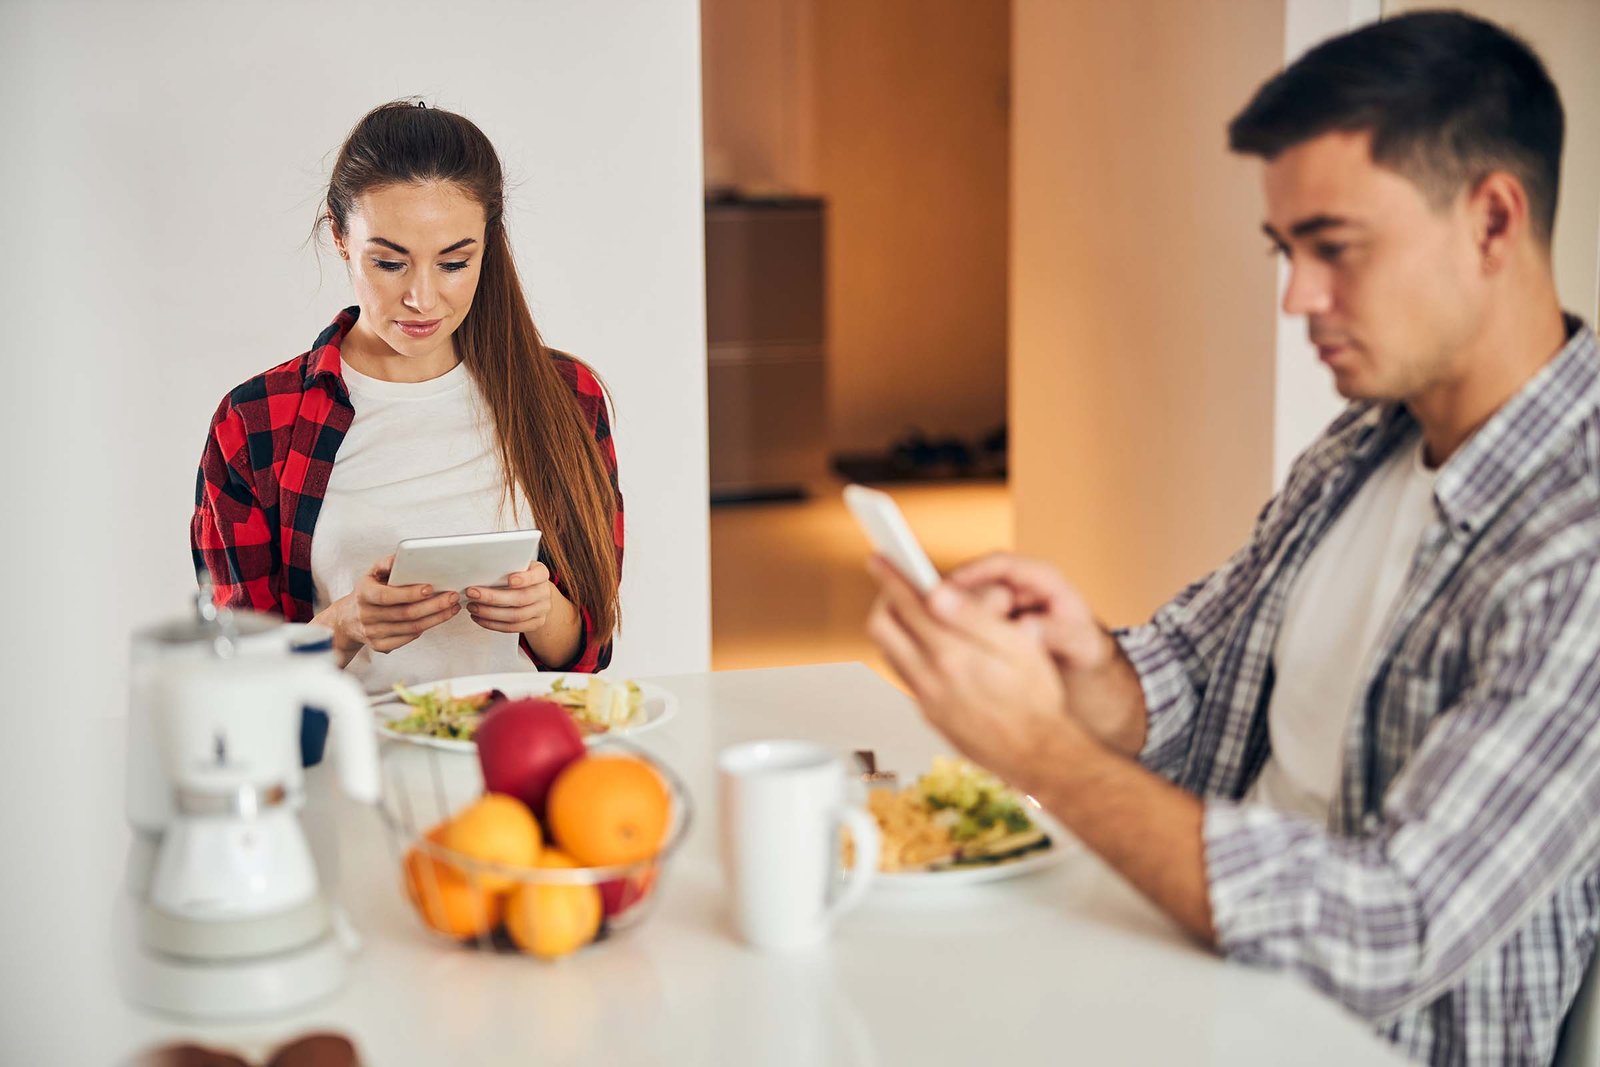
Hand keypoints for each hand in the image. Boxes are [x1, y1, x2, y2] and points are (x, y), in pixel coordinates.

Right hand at [320, 554, 462, 661]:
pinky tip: (439, 618)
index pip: (387, 596)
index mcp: (363, 594)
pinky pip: (408, 638)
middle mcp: (366, 615)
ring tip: (452, 607)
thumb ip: (386, 563)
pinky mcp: (380, 646)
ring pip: (411, 628)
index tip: (430, 588)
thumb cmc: (368, 591)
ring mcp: (373, 633)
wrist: (348, 620)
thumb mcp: (371, 573)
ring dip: (436, 618)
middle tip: (452, 597)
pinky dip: (426, 628)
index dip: (409, 593)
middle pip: (405, 614)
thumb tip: (402, 556)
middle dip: (433, 605)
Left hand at [463, 562, 562, 635]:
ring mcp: (541, 610)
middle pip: (521, 598)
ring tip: (473, 607)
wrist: (535, 595)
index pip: (538, 575)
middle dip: (493, 597)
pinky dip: (493, 624)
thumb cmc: (520, 577)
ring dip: (490, 613)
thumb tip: (478, 570)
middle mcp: (544, 592)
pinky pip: (513, 628)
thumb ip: (506, 567)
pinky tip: (480, 618)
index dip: (525, 579)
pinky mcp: (535, 624)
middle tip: (473, 593)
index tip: (510, 579)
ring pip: (515, 616)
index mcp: (541, 574)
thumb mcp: (517, 567)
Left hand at [866, 555, 1088, 791]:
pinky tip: (928, 646)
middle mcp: (931, 680)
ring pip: (889, 652)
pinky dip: (907, 652)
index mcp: (952, 656)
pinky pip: (905, 675)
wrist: (1038, 755)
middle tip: (895, 584)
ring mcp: (926, 700)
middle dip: (884, 600)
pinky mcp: (929, 715)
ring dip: (894, 626)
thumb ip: (974, 617)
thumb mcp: (1018, 647)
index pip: (908, 605)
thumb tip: (937, 592)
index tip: (881, 558)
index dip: (891, 576)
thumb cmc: (1036, 700)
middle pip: (882, 628)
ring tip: (912, 610)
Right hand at [943, 552, 1116, 670]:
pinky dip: (957, 628)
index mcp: (1042, 579)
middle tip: (938, 619)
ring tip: (943, 637)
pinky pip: (968, 618)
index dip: (973, 572)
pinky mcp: (992, 618)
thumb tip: (1028, 628)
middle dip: (957, 599)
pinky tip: (948, 644)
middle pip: (977, 581)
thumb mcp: (1078, 642)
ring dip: (954, 615)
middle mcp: (1017, 585)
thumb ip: (1056, 633)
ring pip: (968, 601)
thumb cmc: (1083, 645)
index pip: (1002, 564)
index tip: (949, 586)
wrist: (1081, 661)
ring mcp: (1002, 601)